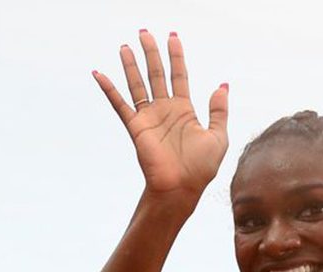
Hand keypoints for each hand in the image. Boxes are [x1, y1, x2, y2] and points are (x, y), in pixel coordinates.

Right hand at [93, 31, 227, 203]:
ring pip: (138, 84)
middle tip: (145, 32)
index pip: (179, 76)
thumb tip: (222, 85)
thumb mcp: (218, 136)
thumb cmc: (201, 167)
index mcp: (185, 111)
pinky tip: (99, 74)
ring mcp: (149, 118)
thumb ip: (219, 110)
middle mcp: (165, 110)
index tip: (173, 37)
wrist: (182, 187)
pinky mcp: (136, 127)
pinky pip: (120, 104)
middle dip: (152, 53)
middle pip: (157, 74)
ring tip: (126, 46)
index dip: (177, 56)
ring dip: (131, 65)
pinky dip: (109, 89)